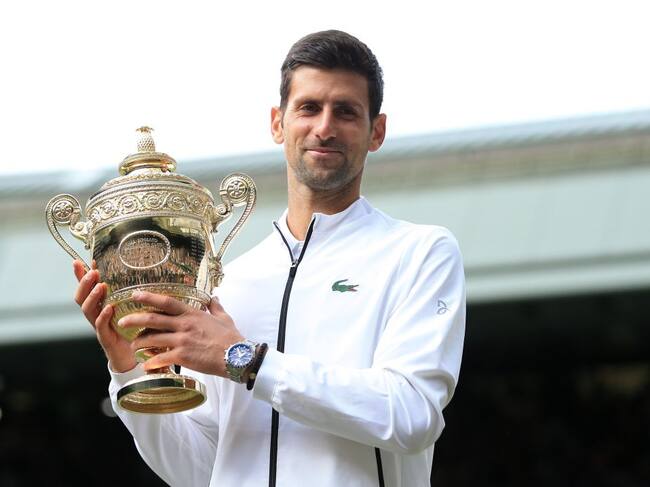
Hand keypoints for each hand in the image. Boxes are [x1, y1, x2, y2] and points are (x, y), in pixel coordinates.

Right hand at [73, 260, 136, 372]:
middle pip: (82, 297)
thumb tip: (148, 274)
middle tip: (92, 271)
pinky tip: (108, 308)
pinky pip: (100, 327)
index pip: (88, 289)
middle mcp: (97, 315)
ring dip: (92, 297)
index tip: (81, 261)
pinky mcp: (106, 339)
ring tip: (100, 285)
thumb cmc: (134, 331)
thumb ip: (135, 295)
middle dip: (84, 283)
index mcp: (101, 306)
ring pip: (88, 310)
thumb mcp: (133, 309)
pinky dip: (103, 316)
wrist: (133, 358)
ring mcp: (100, 327)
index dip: (83, 276)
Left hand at [118, 291, 243, 376]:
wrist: (237, 356)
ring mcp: (182, 341)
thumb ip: (215, 307)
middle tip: (122, 321)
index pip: (167, 302)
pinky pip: (160, 358)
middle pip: (152, 319)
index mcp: (192, 314)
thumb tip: (214, 298)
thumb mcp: (224, 318)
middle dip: (134, 319)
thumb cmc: (231, 338)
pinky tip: (146, 365)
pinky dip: (151, 362)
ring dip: (139, 343)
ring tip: (133, 346)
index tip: (135, 295)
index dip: (149, 298)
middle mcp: (184, 325)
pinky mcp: (183, 356)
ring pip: (152, 339)